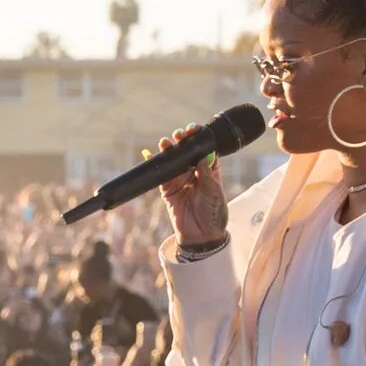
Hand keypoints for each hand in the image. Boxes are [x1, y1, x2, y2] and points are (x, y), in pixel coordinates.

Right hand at [150, 123, 231, 249]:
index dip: (199, 137)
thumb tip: (200, 155)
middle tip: (179, 136)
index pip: (203, 148)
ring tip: (165, 143)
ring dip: (169, 150)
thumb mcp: (213, 191)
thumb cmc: (213, 212)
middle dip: (182, 141)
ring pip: (173, 160)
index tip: (194, 130)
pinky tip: (151, 155)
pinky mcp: (169, 190)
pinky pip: (161, 175)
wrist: (202, 235)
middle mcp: (194, 172)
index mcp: (210, 169)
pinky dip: (156, 165)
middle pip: (187, 151)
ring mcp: (181, 180)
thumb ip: (205, 173)